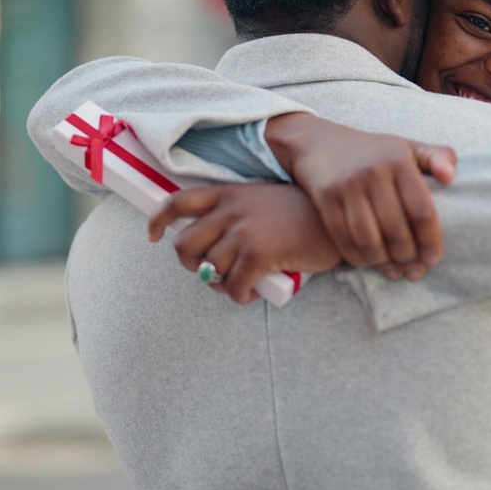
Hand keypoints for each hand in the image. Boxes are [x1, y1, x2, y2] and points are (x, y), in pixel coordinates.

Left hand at [148, 184, 341, 304]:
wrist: (337, 220)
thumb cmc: (302, 215)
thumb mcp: (263, 201)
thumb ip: (235, 216)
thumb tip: (210, 252)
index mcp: (229, 193)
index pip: (178, 202)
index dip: (158, 220)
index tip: (153, 236)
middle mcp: (231, 210)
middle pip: (184, 244)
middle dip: (191, 264)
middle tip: (209, 271)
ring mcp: (243, 231)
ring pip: (209, 269)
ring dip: (221, 284)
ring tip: (239, 284)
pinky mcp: (258, 254)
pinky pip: (233, 286)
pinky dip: (239, 296)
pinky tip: (251, 293)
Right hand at [263, 113, 455, 277]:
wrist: (317, 142)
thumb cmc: (371, 151)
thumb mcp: (406, 147)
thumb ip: (437, 157)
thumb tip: (451, 178)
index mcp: (399, 160)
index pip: (422, 211)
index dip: (430, 241)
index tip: (433, 259)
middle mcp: (374, 171)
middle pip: (396, 230)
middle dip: (408, 257)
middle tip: (414, 271)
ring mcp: (348, 185)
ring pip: (370, 239)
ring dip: (383, 262)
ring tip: (394, 271)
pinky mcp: (325, 197)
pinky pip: (344, 237)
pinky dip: (358, 257)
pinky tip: (369, 263)